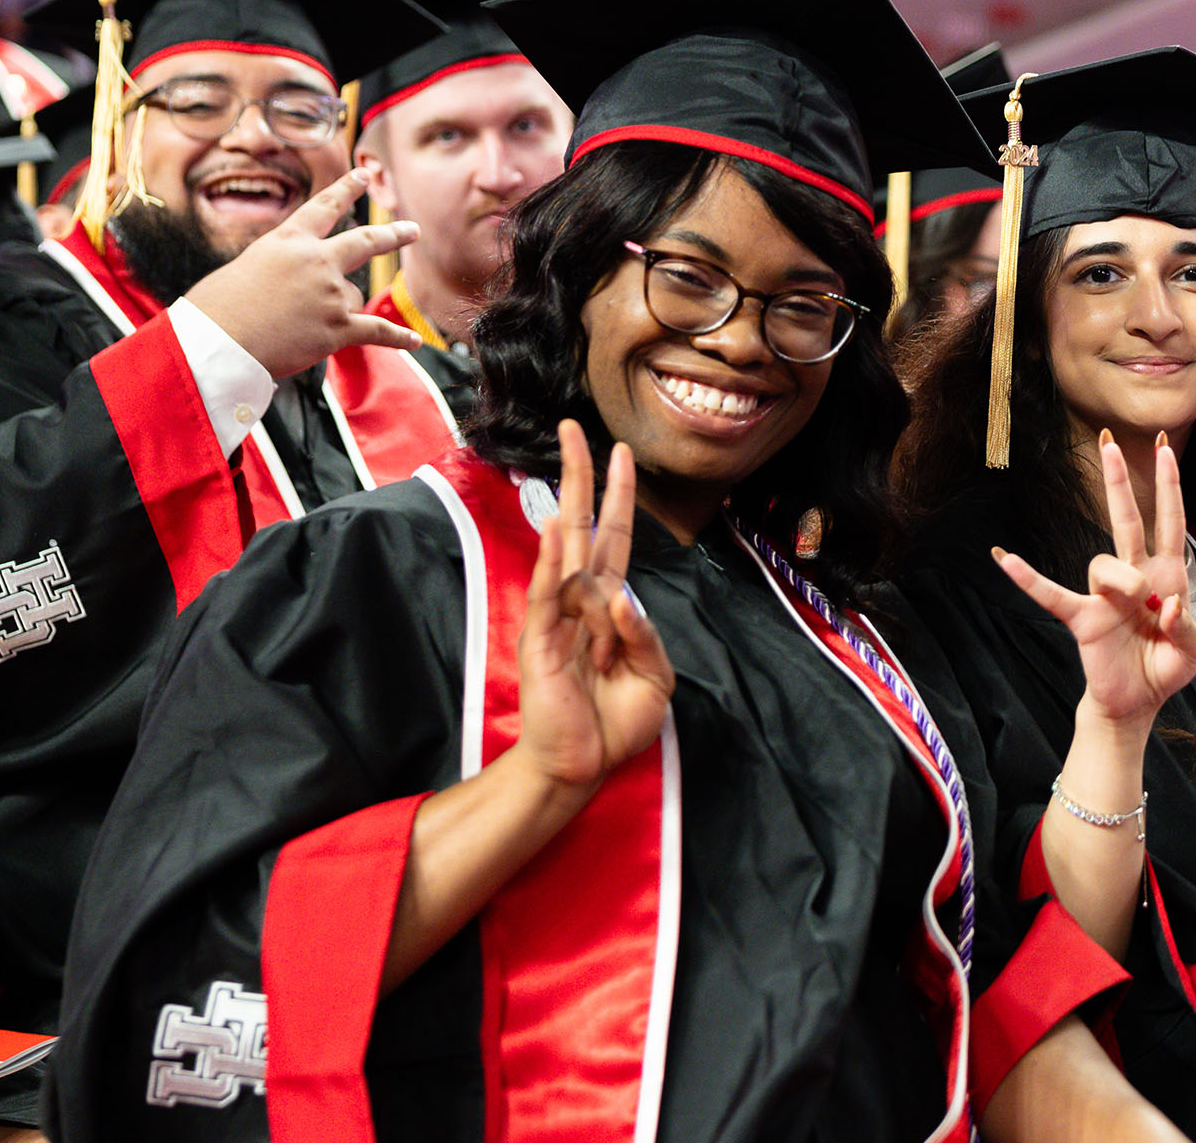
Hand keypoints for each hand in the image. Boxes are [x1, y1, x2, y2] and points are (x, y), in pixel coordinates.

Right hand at [184, 167, 422, 378]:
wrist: (218, 342)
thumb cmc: (217, 308)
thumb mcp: (246, 266)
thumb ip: (279, 268)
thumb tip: (296, 286)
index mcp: (288, 240)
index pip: (323, 207)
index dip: (346, 189)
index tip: (364, 174)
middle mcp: (316, 260)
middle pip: (365, 241)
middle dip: (392, 235)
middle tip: (411, 230)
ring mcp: (331, 293)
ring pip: (354, 296)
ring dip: (337, 311)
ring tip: (301, 325)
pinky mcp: (339, 327)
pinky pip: (379, 331)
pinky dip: (398, 338)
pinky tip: (415, 341)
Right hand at [514, 420, 675, 793]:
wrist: (580, 766)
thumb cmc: (613, 723)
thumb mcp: (654, 677)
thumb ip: (646, 634)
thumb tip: (623, 598)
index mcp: (609, 607)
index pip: (614, 540)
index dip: (619, 498)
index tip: (623, 455)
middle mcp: (580, 600)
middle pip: (582, 525)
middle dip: (581, 475)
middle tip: (574, 428)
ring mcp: (557, 615)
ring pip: (569, 552)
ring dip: (575, 518)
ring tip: (575, 492)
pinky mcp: (540, 637)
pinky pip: (548, 590)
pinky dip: (551, 558)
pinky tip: (554, 525)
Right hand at [994, 433, 1195, 730]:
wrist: (1138, 702)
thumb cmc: (1166, 668)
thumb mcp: (1194, 651)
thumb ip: (1188, 628)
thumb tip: (1164, 605)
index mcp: (1167, 576)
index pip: (1169, 521)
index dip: (1169, 486)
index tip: (1164, 448)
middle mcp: (1135, 576)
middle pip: (1126, 519)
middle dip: (1120, 481)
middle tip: (1111, 444)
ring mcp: (1105, 594)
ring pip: (1105, 564)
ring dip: (1126, 584)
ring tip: (1141, 609)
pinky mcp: (1083, 616)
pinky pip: (1051, 593)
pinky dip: (1028, 578)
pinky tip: (1005, 559)